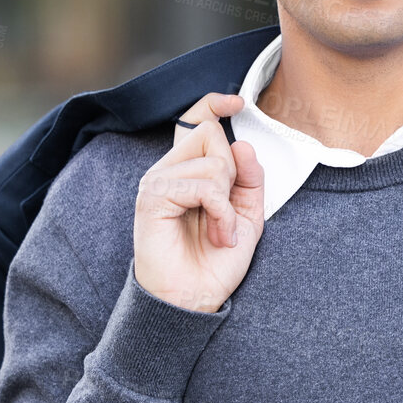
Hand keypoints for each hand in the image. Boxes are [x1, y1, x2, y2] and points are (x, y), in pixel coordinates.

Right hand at [133, 92, 264, 312]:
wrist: (194, 299)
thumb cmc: (214, 261)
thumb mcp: (247, 215)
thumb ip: (250, 179)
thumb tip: (243, 144)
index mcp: (188, 170)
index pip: (195, 120)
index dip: (214, 104)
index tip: (237, 103)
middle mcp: (169, 170)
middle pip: (210, 133)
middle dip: (233, 172)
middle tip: (227, 210)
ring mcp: (157, 181)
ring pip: (212, 161)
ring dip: (228, 203)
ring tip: (221, 232)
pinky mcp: (152, 197)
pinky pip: (204, 185)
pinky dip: (221, 212)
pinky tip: (217, 235)